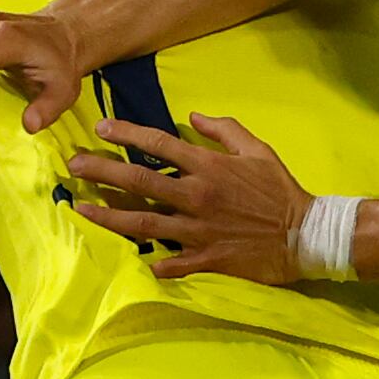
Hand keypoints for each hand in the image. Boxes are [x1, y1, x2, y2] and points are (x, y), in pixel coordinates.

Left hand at [62, 114, 315, 281]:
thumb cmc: (280, 189)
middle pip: (138, 182)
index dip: (127, 133)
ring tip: (81, 209)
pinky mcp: (205, 258)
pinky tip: (129, 259)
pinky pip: (170, 262)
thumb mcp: (257, 149)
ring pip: (142, 223)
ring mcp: (197, 230)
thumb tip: (193, 116)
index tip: (102, 128)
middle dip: (102, 171)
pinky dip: (150, 262)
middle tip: (74, 165)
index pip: (158, 144)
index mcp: (208, 167)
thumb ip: (224, 130)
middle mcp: (196, 196)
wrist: (304, 234)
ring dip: (107, 216)